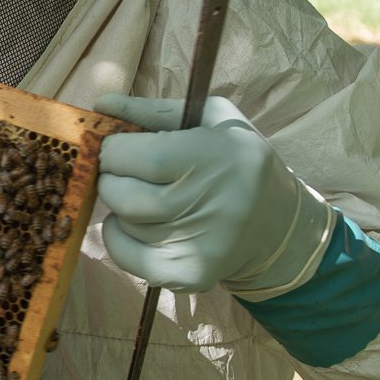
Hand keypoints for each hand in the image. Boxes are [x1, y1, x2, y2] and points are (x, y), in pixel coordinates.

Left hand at [95, 94, 333, 298]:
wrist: (278, 227)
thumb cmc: (237, 161)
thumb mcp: (211, 120)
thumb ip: (153, 110)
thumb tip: (101, 104)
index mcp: (210, 155)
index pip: (131, 155)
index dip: (113, 150)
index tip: (121, 147)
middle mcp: (203, 203)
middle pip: (119, 193)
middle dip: (112, 178)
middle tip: (130, 173)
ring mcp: (195, 245)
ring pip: (121, 222)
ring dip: (122, 207)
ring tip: (150, 196)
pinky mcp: (186, 275)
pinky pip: (123, 254)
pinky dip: (120, 236)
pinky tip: (145, 224)